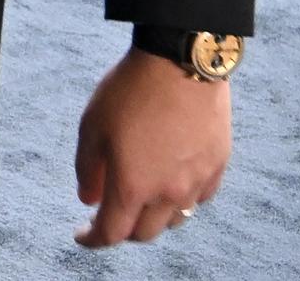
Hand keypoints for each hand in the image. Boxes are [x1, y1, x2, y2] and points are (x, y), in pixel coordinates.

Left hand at [74, 49, 229, 246]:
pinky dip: (183, 198)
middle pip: (144, 233)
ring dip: (154, 217)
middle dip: (123, 229)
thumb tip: (88, 199)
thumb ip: (87, 169)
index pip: (111, 233)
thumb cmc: (131, 89)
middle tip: (111, 213)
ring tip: (143, 198)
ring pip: (175, 220)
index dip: (92, 238)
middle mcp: (167, 193)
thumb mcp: (92, 125)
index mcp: (132, 186)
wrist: (180, 59)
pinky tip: (174, 182)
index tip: (82, 234)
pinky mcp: (217, 165)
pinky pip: (200, 197)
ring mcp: (196, 181)